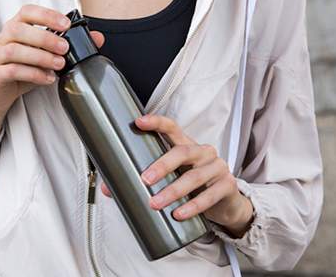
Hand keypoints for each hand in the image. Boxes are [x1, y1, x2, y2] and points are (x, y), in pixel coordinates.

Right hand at [0, 4, 104, 115]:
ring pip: (14, 50)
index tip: (66, 25)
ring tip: (59, 65)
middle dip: (45, 38)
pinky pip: (11, 71)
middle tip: (65, 48)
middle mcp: (1, 39)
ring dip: (40, 57)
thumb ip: (67, 45)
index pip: (26, 11)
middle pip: (18, 29)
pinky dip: (32, 74)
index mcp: (14, 28)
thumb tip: (96, 38)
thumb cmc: (21, 71)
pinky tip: (47, 78)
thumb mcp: (46, 57)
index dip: (46, 15)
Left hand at [99, 114, 254, 236]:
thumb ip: (144, 180)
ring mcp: (217, 167)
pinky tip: (178, 214)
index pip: (171, 127)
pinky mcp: (227, 186)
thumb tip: (108, 189)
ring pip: (194, 176)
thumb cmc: (192, 184)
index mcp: (185, 144)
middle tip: (144, 179)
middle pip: (182, 151)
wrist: (226, 202)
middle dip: (162, 165)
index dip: (156, 123)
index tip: (138, 122)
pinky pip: (209, 196)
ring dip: (173, 191)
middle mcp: (202, 151)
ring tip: (156, 204)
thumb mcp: (171, 178)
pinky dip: (192, 206)